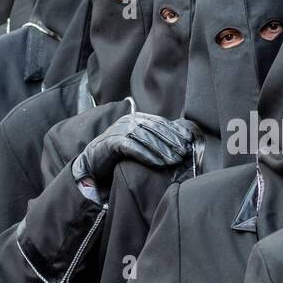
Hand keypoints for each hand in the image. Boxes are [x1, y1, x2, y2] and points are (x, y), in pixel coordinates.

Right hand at [70, 112, 193, 196]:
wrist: (93, 162)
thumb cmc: (120, 155)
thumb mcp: (140, 144)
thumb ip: (155, 140)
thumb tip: (181, 142)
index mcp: (138, 118)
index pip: (161, 122)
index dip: (176, 131)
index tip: (189, 141)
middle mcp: (129, 121)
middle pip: (155, 129)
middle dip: (171, 141)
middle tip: (184, 153)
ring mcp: (119, 130)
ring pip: (145, 138)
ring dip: (161, 150)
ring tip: (173, 161)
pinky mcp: (111, 142)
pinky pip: (132, 147)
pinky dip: (146, 155)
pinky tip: (158, 164)